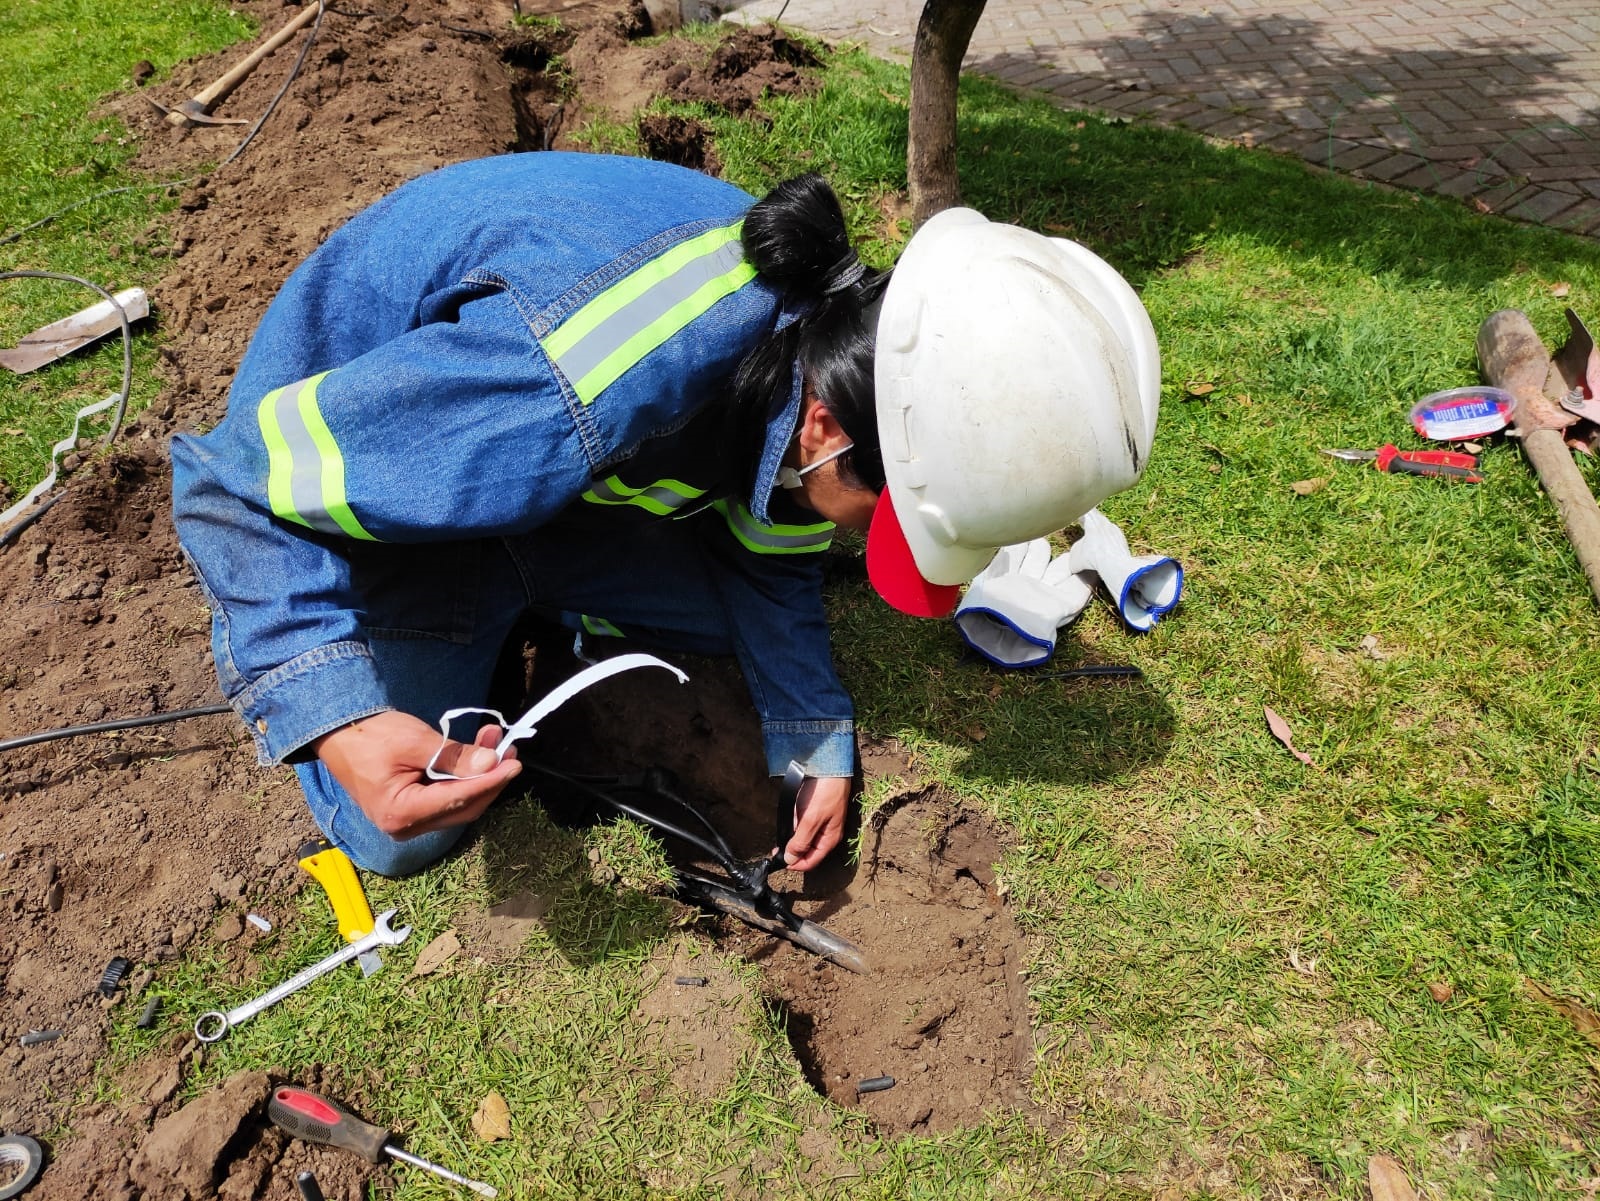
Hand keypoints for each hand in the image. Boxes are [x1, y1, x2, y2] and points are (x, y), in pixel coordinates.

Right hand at [313, 710, 520, 839]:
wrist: (337, 732)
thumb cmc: (369, 735)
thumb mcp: (415, 741)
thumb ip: (454, 757)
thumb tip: (491, 764)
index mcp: (401, 814)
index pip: (458, 801)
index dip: (490, 782)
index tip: (514, 764)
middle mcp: (405, 826)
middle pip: (462, 808)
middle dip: (489, 779)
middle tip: (508, 750)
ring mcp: (408, 821)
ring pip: (457, 803)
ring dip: (479, 775)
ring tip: (495, 743)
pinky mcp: (411, 809)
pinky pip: (446, 797)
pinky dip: (463, 776)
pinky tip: (477, 754)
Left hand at [780, 774, 849, 871]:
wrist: (829, 766)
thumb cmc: (825, 792)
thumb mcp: (812, 819)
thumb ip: (801, 841)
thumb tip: (790, 860)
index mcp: (829, 839)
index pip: (811, 862)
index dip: (795, 864)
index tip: (778, 859)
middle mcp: (825, 834)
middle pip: (806, 851)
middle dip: (791, 850)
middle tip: (775, 847)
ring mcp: (819, 823)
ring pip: (802, 838)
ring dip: (791, 837)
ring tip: (783, 831)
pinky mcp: (813, 812)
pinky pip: (801, 825)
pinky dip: (793, 824)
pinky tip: (790, 817)